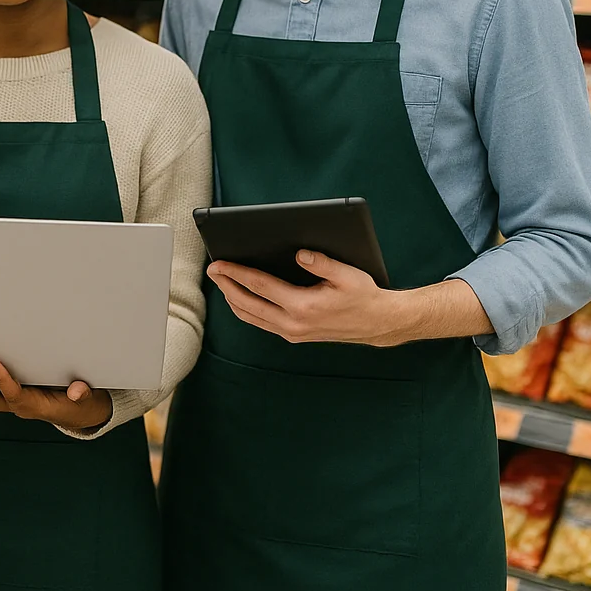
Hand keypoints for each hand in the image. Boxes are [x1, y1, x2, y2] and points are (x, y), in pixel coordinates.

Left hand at [0, 356, 111, 432]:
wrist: (78, 413)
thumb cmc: (81, 400)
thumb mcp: (86, 397)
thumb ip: (82, 393)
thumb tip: (78, 391)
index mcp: (35, 405)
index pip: (14, 394)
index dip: (2, 379)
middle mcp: (18, 407)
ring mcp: (9, 404)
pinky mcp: (4, 400)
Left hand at [208, 251, 409, 346]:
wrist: (378, 324)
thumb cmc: (364, 296)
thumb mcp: (347, 275)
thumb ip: (322, 263)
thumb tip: (299, 253)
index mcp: (303, 306)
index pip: (259, 286)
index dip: (236, 273)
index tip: (219, 263)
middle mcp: (293, 324)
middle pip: (247, 303)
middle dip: (226, 285)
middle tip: (213, 269)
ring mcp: (292, 333)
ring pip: (251, 317)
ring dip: (232, 298)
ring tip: (222, 281)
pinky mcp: (294, 336)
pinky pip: (261, 322)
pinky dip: (246, 309)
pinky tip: (240, 297)